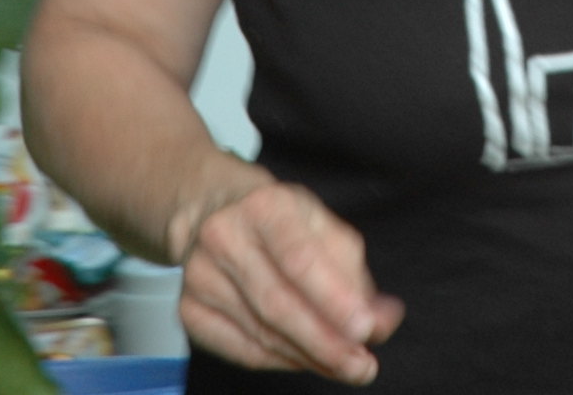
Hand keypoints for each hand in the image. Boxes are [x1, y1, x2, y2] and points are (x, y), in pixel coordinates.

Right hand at [172, 166, 404, 382]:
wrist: (213, 210)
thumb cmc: (279, 219)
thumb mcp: (321, 225)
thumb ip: (355, 273)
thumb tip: (384, 320)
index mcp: (264, 205)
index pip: (300, 259)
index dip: (334, 298)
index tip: (366, 329)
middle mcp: (224, 237)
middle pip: (278, 304)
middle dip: (327, 343)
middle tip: (362, 366)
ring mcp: (199, 276)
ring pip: (261, 333)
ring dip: (310, 357)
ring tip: (346, 367)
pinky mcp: (189, 309)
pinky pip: (241, 350)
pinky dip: (281, 361)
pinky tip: (307, 361)